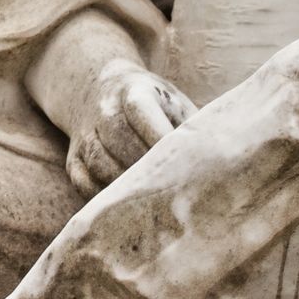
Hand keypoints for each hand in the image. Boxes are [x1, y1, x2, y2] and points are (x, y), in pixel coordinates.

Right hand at [62, 59, 194, 197]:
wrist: (100, 89)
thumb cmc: (155, 105)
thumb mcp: (176, 103)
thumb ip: (195, 128)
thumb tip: (225, 162)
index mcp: (133, 90)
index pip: (141, 111)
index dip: (160, 138)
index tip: (186, 165)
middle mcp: (103, 110)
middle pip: (119, 141)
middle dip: (148, 169)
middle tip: (179, 195)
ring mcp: (85, 135)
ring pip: (101, 165)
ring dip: (129, 188)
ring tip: (159, 206)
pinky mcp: (73, 161)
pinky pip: (86, 184)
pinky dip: (108, 199)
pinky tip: (132, 208)